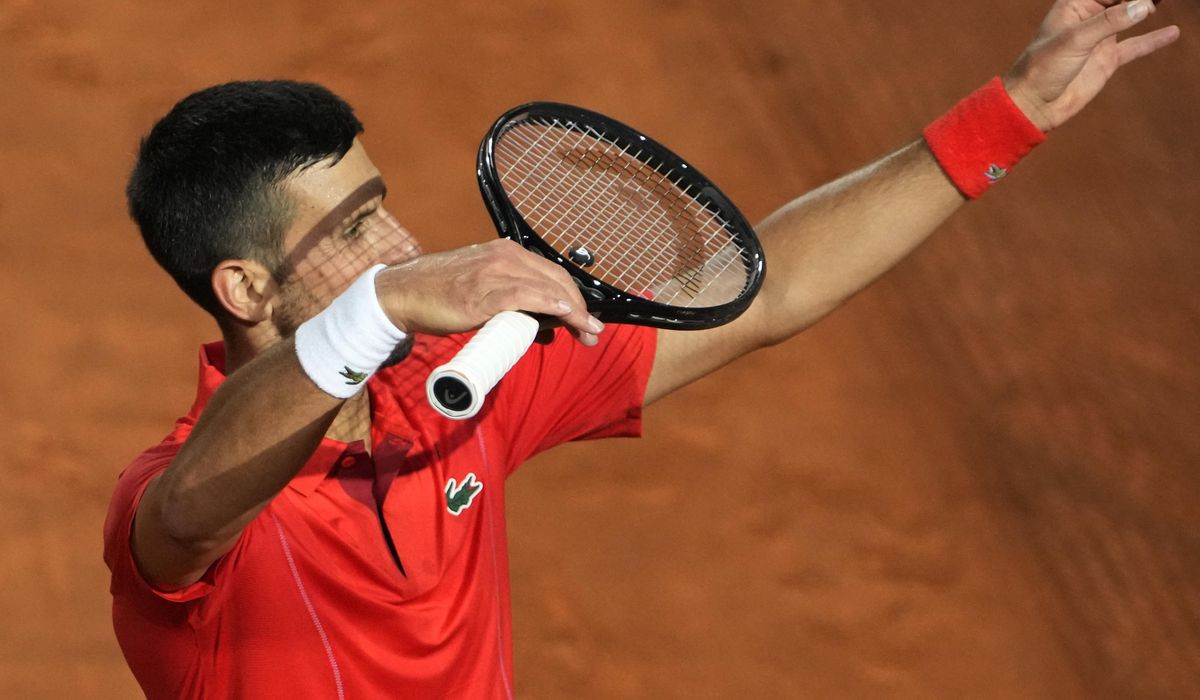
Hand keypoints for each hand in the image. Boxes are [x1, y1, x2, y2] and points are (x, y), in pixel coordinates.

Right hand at [374, 238, 603, 344]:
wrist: (404, 294)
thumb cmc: (444, 296)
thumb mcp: (485, 294)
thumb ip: (516, 305)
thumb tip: (548, 328)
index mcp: (507, 253)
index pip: (553, 273)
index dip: (576, 297)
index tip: (589, 320)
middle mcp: (503, 256)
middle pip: (556, 279)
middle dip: (580, 307)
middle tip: (593, 332)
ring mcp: (492, 273)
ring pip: (544, 288)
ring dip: (572, 312)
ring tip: (586, 333)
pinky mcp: (480, 294)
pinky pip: (522, 297)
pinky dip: (547, 305)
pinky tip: (565, 314)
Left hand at [1003, 0, 1179, 130]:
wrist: (1032, 105)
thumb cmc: (1042, 68)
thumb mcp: (1075, 39)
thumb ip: (1110, 21)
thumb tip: (1144, 6)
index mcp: (1074, 6)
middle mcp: (1089, 19)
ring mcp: (1099, 39)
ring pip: (1130, 17)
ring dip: (1148, 7)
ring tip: (1165, 0)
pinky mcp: (1107, 60)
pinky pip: (1135, 46)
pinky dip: (1153, 40)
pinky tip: (1171, 33)